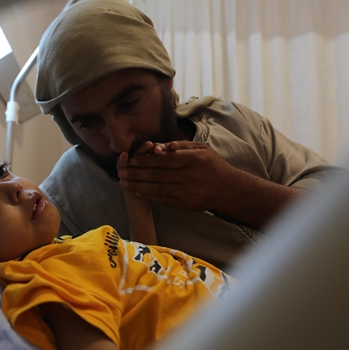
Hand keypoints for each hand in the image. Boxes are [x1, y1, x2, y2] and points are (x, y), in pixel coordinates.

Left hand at [118, 141, 304, 227]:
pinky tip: (137, 191)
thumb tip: (160, 145)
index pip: (164, 160)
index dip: (145, 160)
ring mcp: (186, 191)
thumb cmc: (212, 165)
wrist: (227, 189)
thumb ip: (180, 146)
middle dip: (136, 173)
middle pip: (157, 174)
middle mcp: (189, 176)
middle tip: (121, 171)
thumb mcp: (201, 149)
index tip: (131, 159)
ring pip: (157, 188)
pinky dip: (148, 195)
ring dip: (138, 185)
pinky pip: (162, 199)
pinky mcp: (184, 203)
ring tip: (123, 182)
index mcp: (193, 159)